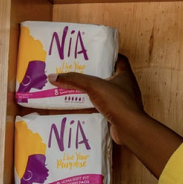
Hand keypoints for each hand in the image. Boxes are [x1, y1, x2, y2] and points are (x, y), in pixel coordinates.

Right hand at [49, 54, 182, 179]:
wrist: (129, 129)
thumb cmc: (117, 103)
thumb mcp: (93, 86)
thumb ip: (74, 80)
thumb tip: (53, 76)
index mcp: (125, 75)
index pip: (119, 59)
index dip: (108, 55)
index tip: (95, 54)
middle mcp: (127, 87)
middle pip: (111, 76)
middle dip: (96, 74)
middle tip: (80, 70)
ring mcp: (124, 102)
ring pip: (107, 93)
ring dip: (94, 91)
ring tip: (78, 88)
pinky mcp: (119, 115)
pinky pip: (105, 107)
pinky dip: (95, 106)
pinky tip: (83, 106)